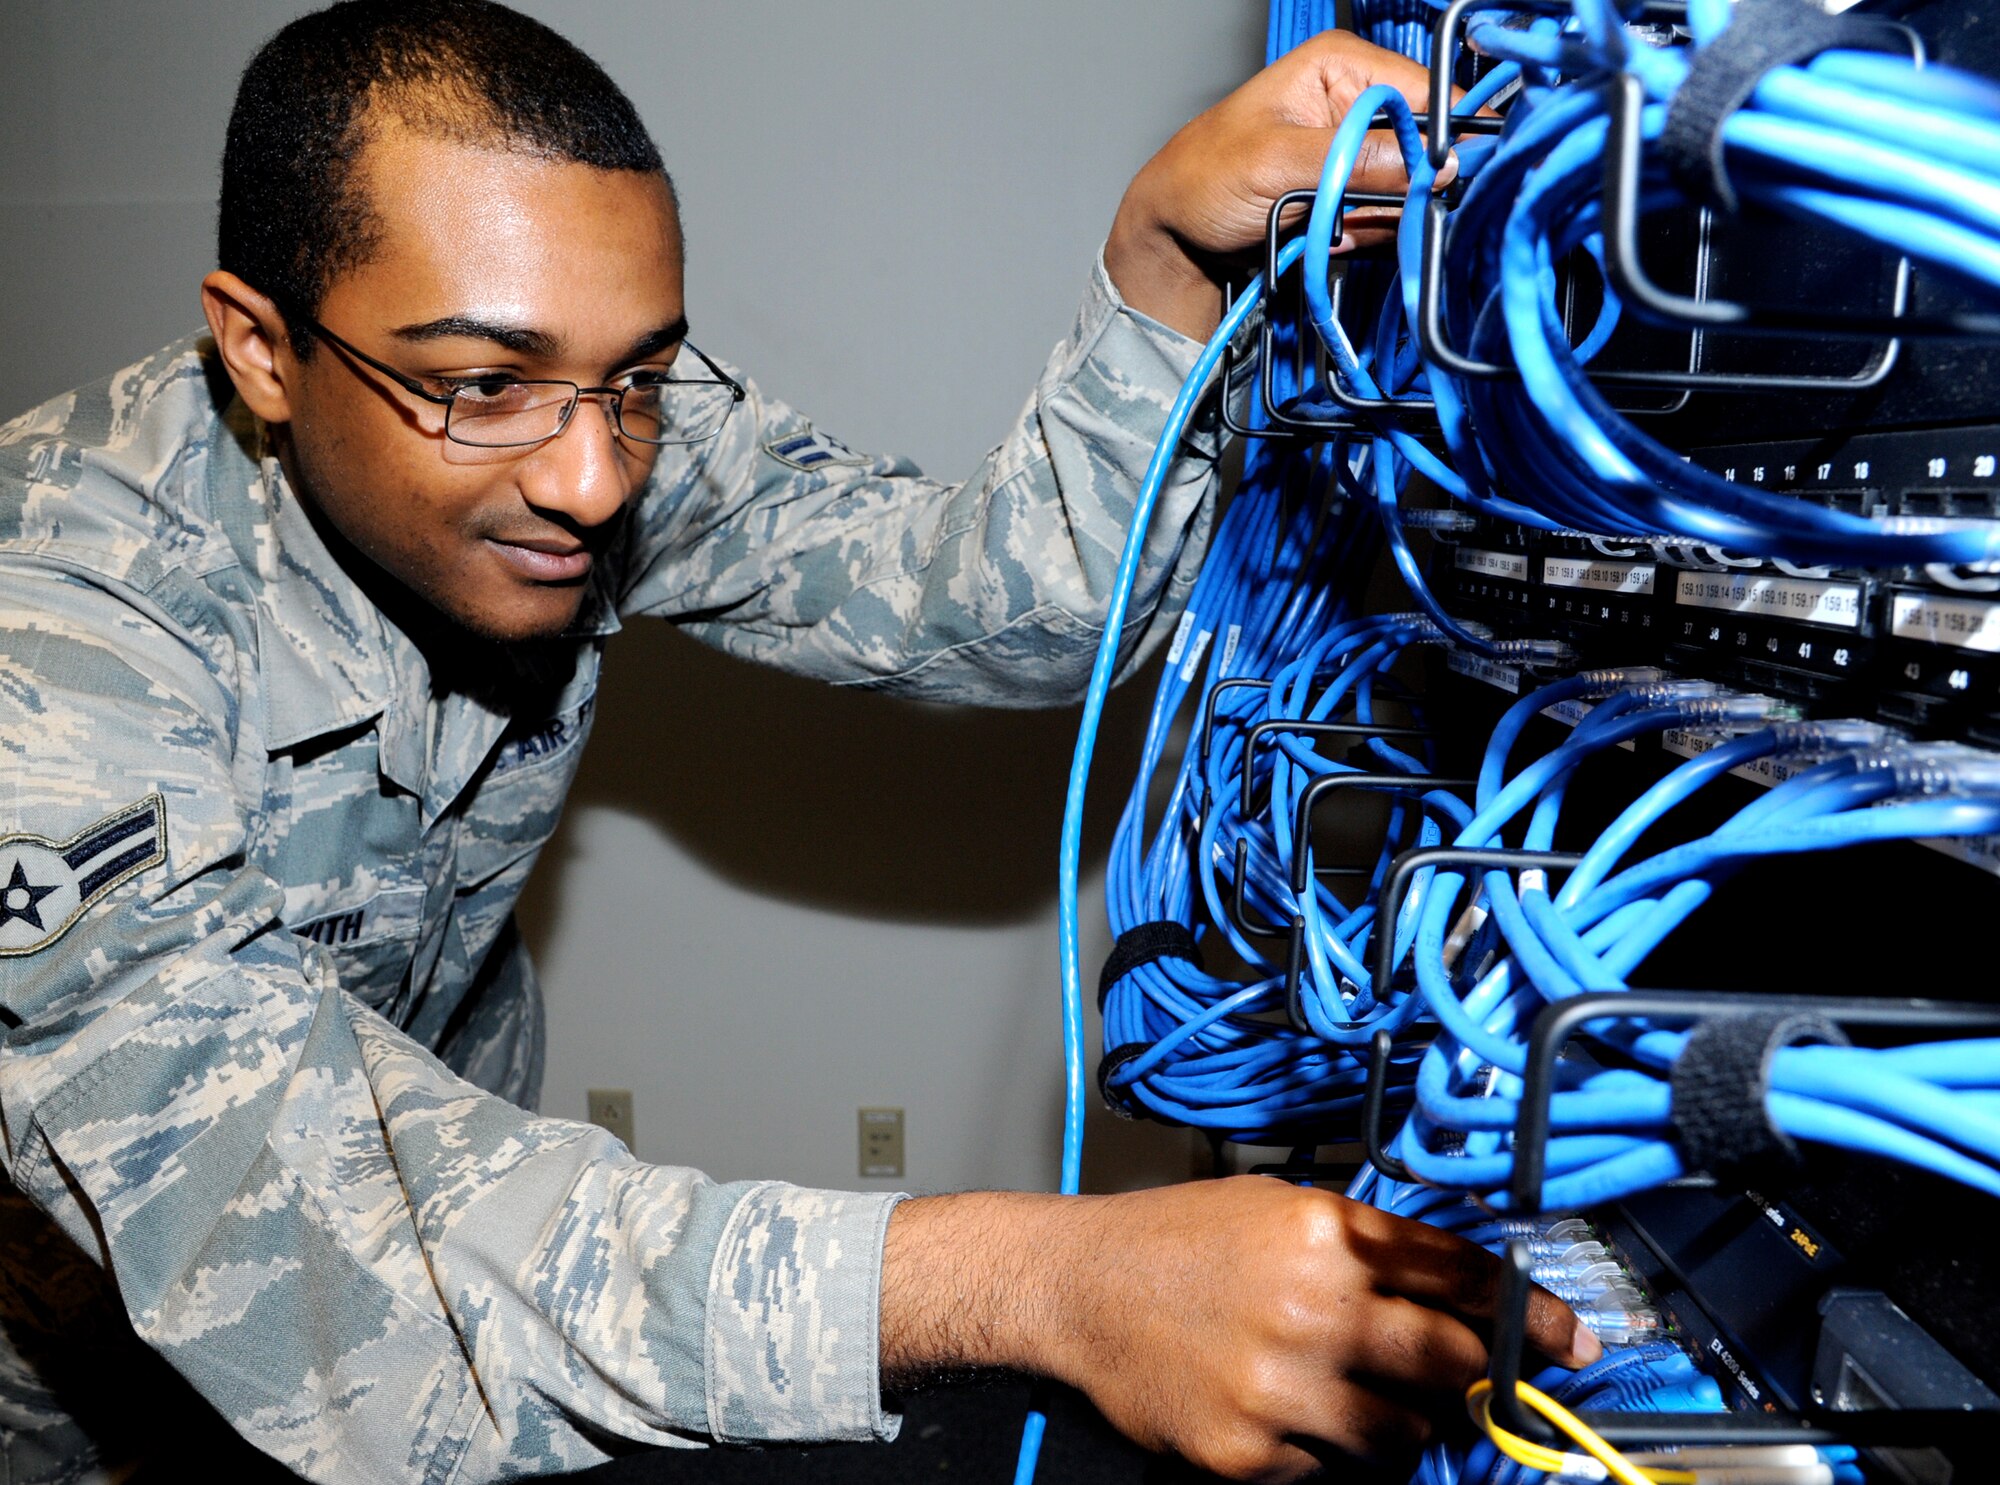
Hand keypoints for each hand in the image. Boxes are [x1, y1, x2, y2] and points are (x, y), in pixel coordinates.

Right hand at [880, 1177, 1600, 1481]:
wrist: (1078, 1288)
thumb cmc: (1176, 1240)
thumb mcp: (1275, 1206)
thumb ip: (1365, 1240)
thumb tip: (1459, 1281)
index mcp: (1323, 1235)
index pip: (1459, 1276)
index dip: (1527, 1312)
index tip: (1570, 1338)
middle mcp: (1309, 1308)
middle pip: (1449, 1361)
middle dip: (1485, 1377)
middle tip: (1501, 1387)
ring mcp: (1279, 1387)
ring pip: (1402, 1435)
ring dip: (1404, 1422)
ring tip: (1360, 1394)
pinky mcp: (1249, 1450)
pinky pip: (1330, 1470)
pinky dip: (1328, 1450)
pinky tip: (1292, 1412)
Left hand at [1104, 31, 1446, 339]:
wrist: (1175, 233)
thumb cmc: (1203, 178)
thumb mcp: (1276, 162)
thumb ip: (1354, 160)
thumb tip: (1434, 163)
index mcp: (1341, 66)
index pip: (1427, 89)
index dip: (1449, 132)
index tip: (1452, 177)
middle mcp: (1358, 102)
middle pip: (1428, 142)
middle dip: (1414, 185)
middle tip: (1377, 213)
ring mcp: (1359, 153)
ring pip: (1414, 188)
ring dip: (1386, 217)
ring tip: (1333, 226)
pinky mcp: (1355, 194)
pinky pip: (1390, 217)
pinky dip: (1370, 236)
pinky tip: (1330, 238)